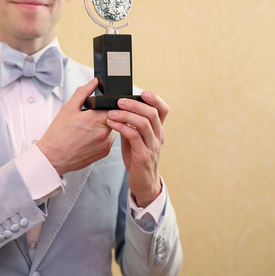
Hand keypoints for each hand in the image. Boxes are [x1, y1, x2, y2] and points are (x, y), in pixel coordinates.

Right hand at [37, 78, 115, 175]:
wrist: (53, 157)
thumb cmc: (58, 135)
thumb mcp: (68, 108)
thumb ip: (83, 92)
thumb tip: (93, 82)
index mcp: (95, 119)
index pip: (112, 106)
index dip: (105, 105)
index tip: (98, 108)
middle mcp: (103, 133)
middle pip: (113, 117)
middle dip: (104, 115)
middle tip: (89, 118)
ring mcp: (105, 144)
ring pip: (112, 128)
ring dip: (104, 126)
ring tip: (88, 129)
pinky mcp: (104, 153)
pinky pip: (108, 140)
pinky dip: (102, 137)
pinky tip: (88, 138)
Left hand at [106, 91, 168, 207]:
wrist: (143, 183)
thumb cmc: (137, 159)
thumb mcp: (137, 139)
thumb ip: (132, 125)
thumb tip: (120, 109)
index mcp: (158, 131)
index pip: (163, 110)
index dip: (155, 98)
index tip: (142, 92)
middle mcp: (158, 137)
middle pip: (151, 113)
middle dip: (134, 104)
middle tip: (119, 101)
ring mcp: (152, 146)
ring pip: (143, 123)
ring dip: (125, 115)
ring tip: (111, 113)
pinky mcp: (143, 155)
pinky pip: (134, 136)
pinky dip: (122, 127)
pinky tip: (112, 124)